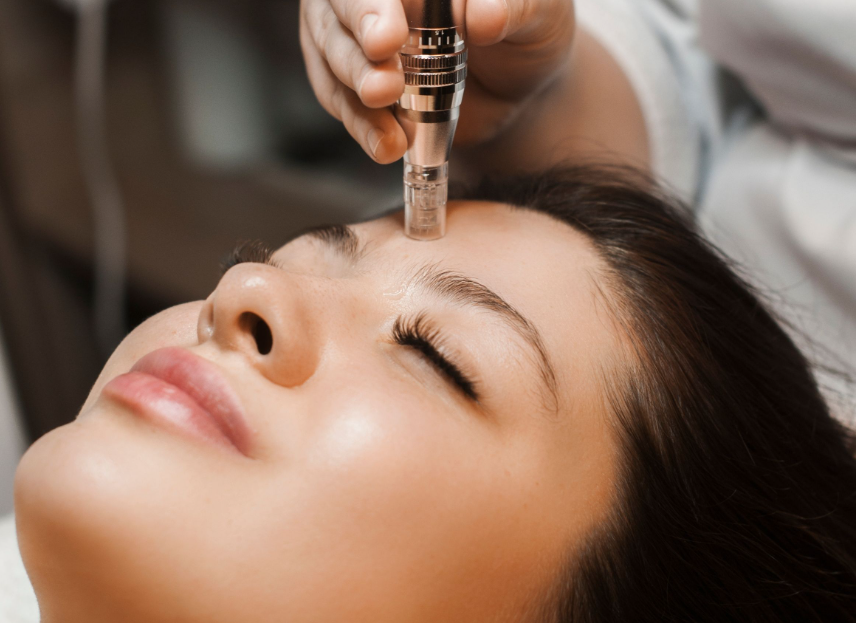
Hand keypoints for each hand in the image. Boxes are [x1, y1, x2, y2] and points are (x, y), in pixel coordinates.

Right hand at [299, 0, 575, 162]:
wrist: (519, 83)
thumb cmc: (527, 29)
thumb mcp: (539, 11)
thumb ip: (513, 6)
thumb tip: (484, 16)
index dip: (370, 8)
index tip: (387, 40)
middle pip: (337, 10)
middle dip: (356, 54)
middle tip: (384, 89)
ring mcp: (356, 32)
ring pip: (330, 56)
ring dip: (357, 96)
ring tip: (392, 130)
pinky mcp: (353, 78)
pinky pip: (341, 101)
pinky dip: (363, 127)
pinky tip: (388, 145)